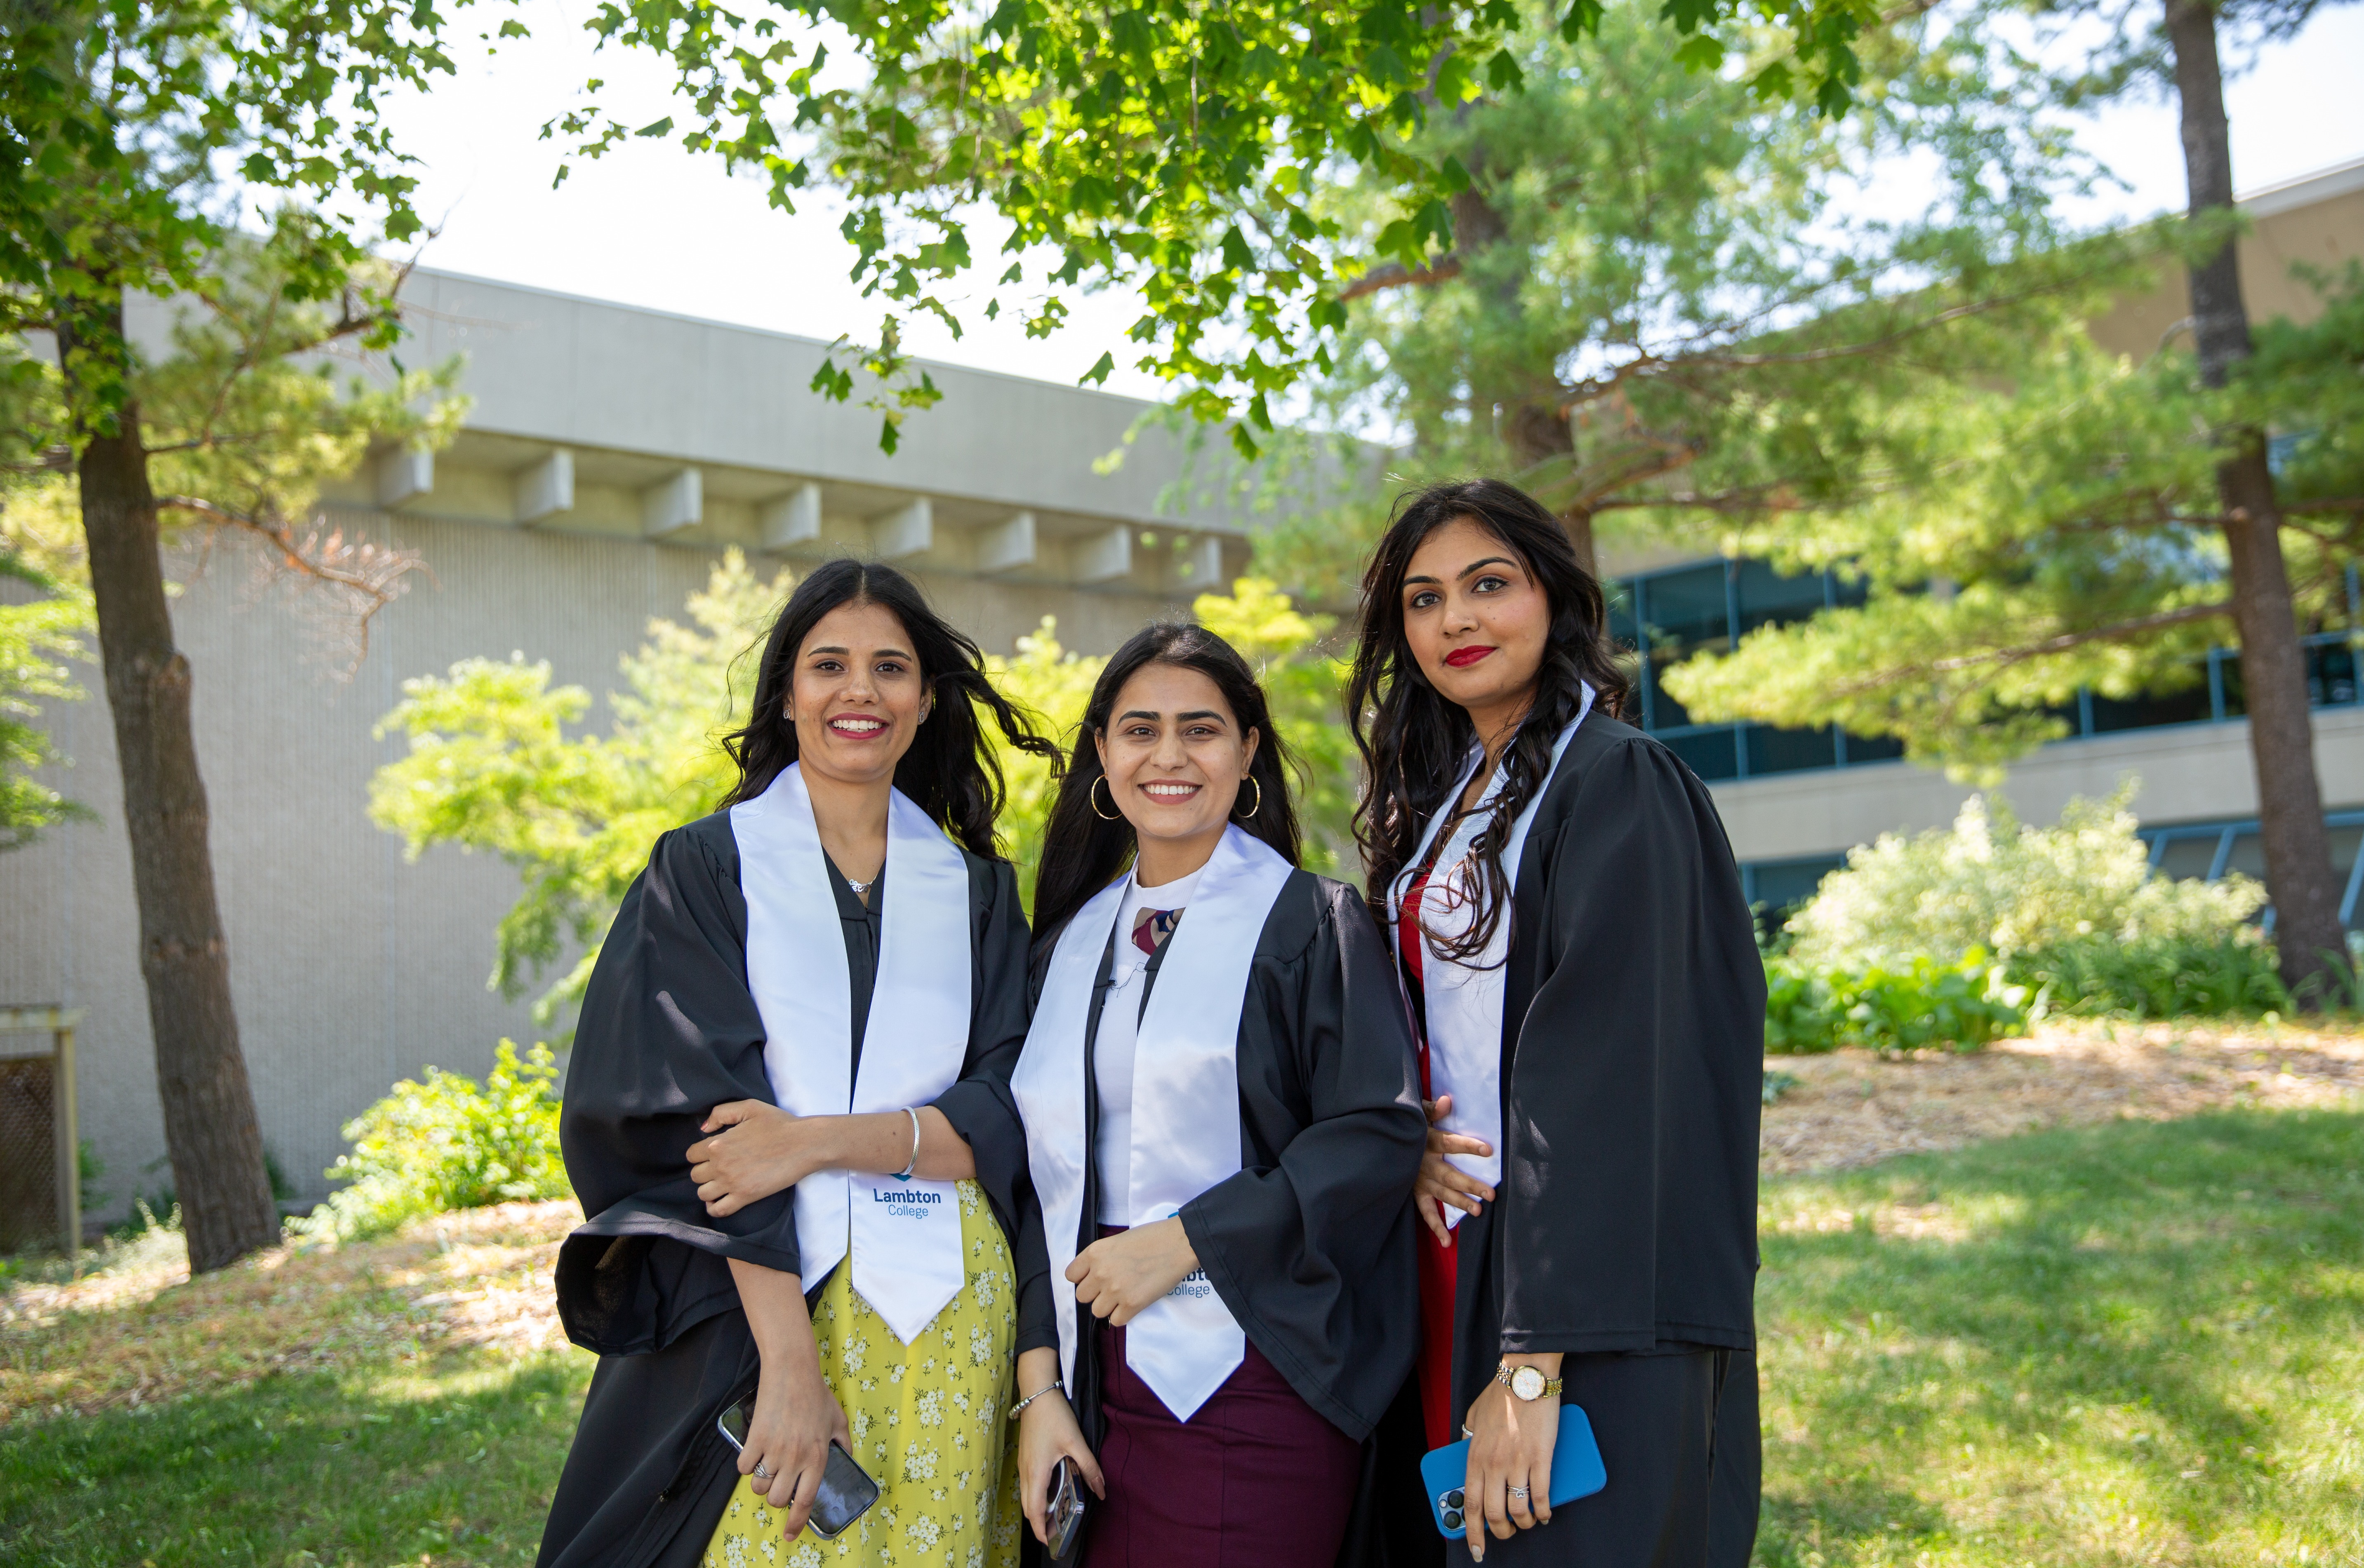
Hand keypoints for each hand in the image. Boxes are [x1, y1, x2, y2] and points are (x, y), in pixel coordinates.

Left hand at [690, 1101, 819, 1215]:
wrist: (804, 1144)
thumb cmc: (779, 1123)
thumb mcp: (749, 1107)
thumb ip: (721, 1113)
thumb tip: (704, 1129)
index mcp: (718, 1143)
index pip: (691, 1155)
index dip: (699, 1154)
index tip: (711, 1154)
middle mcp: (721, 1165)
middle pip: (695, 1175)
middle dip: (704, 1171)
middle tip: (719, 1167)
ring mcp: (732, 1183)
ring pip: (703, 1193)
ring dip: (709, 1189)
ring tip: (720, 1184)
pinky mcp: (745, 1197)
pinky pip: (719, 1210)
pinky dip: (714, 1208)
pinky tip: (719, 1200)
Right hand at [740, 1337, 851, 1540]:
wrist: (793, 1371)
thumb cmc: (816, 1395)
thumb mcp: (838, 1420)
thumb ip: (844, 1443)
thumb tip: (847, 1457)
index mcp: (818, 1458)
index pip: (805, 1501)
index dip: (796, 1523)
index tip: (789, 1534)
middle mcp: (796, 1459)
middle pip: (777, 1499)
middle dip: (775, 1496)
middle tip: (778, 1481)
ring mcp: (775, 1450)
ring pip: (759, 1486)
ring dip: (761, 1481)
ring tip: (767, 1464)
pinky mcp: (756, 1439)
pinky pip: (744, 1467)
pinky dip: (747, 1464)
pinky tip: (755, 1452)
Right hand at [1014, 1347, 1104, 1546]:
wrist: (1036, 1392)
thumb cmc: (1054, 1416)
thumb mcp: (1076, 1442)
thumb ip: (1090, 1467)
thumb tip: (1101, 1491)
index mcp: (1037, 1472)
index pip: (1034, 1511)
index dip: (1040, 1529)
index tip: (1049, 1542)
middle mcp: (1026, 1472)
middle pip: (1028, 1507)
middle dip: (1039, 1524)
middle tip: (1055, 1533)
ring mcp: (1022, 1464)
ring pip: (1026, 1496)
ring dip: (1037, 1510)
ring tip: (1054, 1516)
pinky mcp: (1024, 1457)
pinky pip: (1027, 1485)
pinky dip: (1035, 1496)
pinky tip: (1050, 1492)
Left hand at [1066, 1217, 1197, 1326]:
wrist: (1179, 1243)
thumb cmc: (1151, 1237)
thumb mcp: (1117, 1240)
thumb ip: (1101, 1258)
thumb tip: (1094, 1275)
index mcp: (1095, 1253)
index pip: (1071, 1276)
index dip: (1083, 1279)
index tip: (1094, 1278)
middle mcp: (1101, 1272)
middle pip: (1082, 1296)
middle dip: (1096, 1294)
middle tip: (1112, 1288)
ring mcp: (1115, 1290)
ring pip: (1097, 1311)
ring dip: (1108, 1307)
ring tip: (1123, 1296)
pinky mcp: (1132, 1304)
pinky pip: (1116, 1321)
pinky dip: (1124, 1315)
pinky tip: (1133, 1303)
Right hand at [1416, 1095, 1496, 1246]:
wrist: (1380, 1141)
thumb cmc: (1408, 1126)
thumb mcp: (1416, 1113)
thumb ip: (1432, 1109)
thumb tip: (1447, 1101)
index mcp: (1427, 1140)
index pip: (1450, 1143)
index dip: (1468, 1146)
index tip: (1488, 1150)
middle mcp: (1423, 1162)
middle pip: (1449, 1175)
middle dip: (1470, 1184)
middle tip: (1491, 1193)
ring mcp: (1419, 1180)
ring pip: (1441, 1193)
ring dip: (1459, 1202)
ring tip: (1478, 1211)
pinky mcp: (1414, 1192)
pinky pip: (1424, 1211)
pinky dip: (1435, 1226)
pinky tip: (1447, 1240)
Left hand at [1461, 1362, 1561, 1561]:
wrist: (1525, 1377)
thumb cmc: (1500, 1395)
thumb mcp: (1472, 1417)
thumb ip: (1468, 1440)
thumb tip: (1467, 1456)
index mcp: (1474, 1455)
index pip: (1471, 1503)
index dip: (1472, 1531)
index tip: (1474, 1547)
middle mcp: (1493, 1463)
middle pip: (1494, 1513)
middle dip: (1500, 1532)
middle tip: (1505, 1535)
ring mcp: (1518, 1462)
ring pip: (1519, 1509)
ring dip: (1524, 1523)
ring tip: (1527, 1522)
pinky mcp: (1541, 1458)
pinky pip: (1542, 1495)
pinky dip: (1544, 1511)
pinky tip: (1545, 1514)